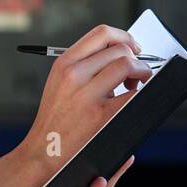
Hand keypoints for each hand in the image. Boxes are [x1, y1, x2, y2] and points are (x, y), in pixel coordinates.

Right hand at [18, 25, 152, 176]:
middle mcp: (74, 75)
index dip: (125, 37)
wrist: (44, 153)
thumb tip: (117, 52)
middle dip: (136, 58)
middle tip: (135, 75)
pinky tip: (133, 100)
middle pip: (119, 49)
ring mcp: (87, 95)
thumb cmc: (55, 119)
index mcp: (64, 64)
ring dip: (142, 72)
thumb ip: (83, 65)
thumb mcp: (59, 83)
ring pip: (127, 65)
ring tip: (135, 86)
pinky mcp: (102, 116)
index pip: (102, 34)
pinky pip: (132, 94)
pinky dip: (141, 93)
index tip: (133, 48)